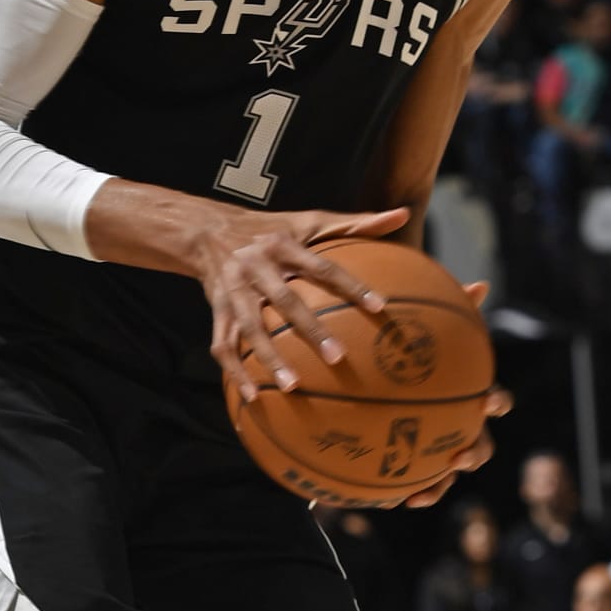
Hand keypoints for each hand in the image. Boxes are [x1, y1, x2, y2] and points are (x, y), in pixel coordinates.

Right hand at [193, 205, 409, 400]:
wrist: (208, 231)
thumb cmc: (271, 230)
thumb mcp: (310, 221)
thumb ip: (356, 223)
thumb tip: (402, 214)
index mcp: (283, 245)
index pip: (322, 267)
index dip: (350, 286)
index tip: (379, 308)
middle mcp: (256, 267)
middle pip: (284, 301)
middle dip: (310, 330)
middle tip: (339, 359)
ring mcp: (233, 291)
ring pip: (250, 328)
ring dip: (269, 358)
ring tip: (292, 387)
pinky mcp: (216, 310)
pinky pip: (222, 345)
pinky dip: (235, 372)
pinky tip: (253, 396)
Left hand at [403, 281, 512, 506]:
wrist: (386, 389)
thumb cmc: (414, 353)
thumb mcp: (427, 330)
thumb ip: (452, 312)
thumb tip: (482, 284)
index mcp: (468, 396)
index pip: (493, 399)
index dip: (496, 403)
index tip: (490, 402)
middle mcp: (461, 425)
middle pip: (481, 443)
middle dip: (475, 452)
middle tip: (461, 456)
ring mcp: (442, 447)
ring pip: (452, 471)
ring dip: (445, 482)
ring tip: (426, 491)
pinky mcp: (420, 466)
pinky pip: (425, 483)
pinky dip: (419, 492)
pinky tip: (401, 500)